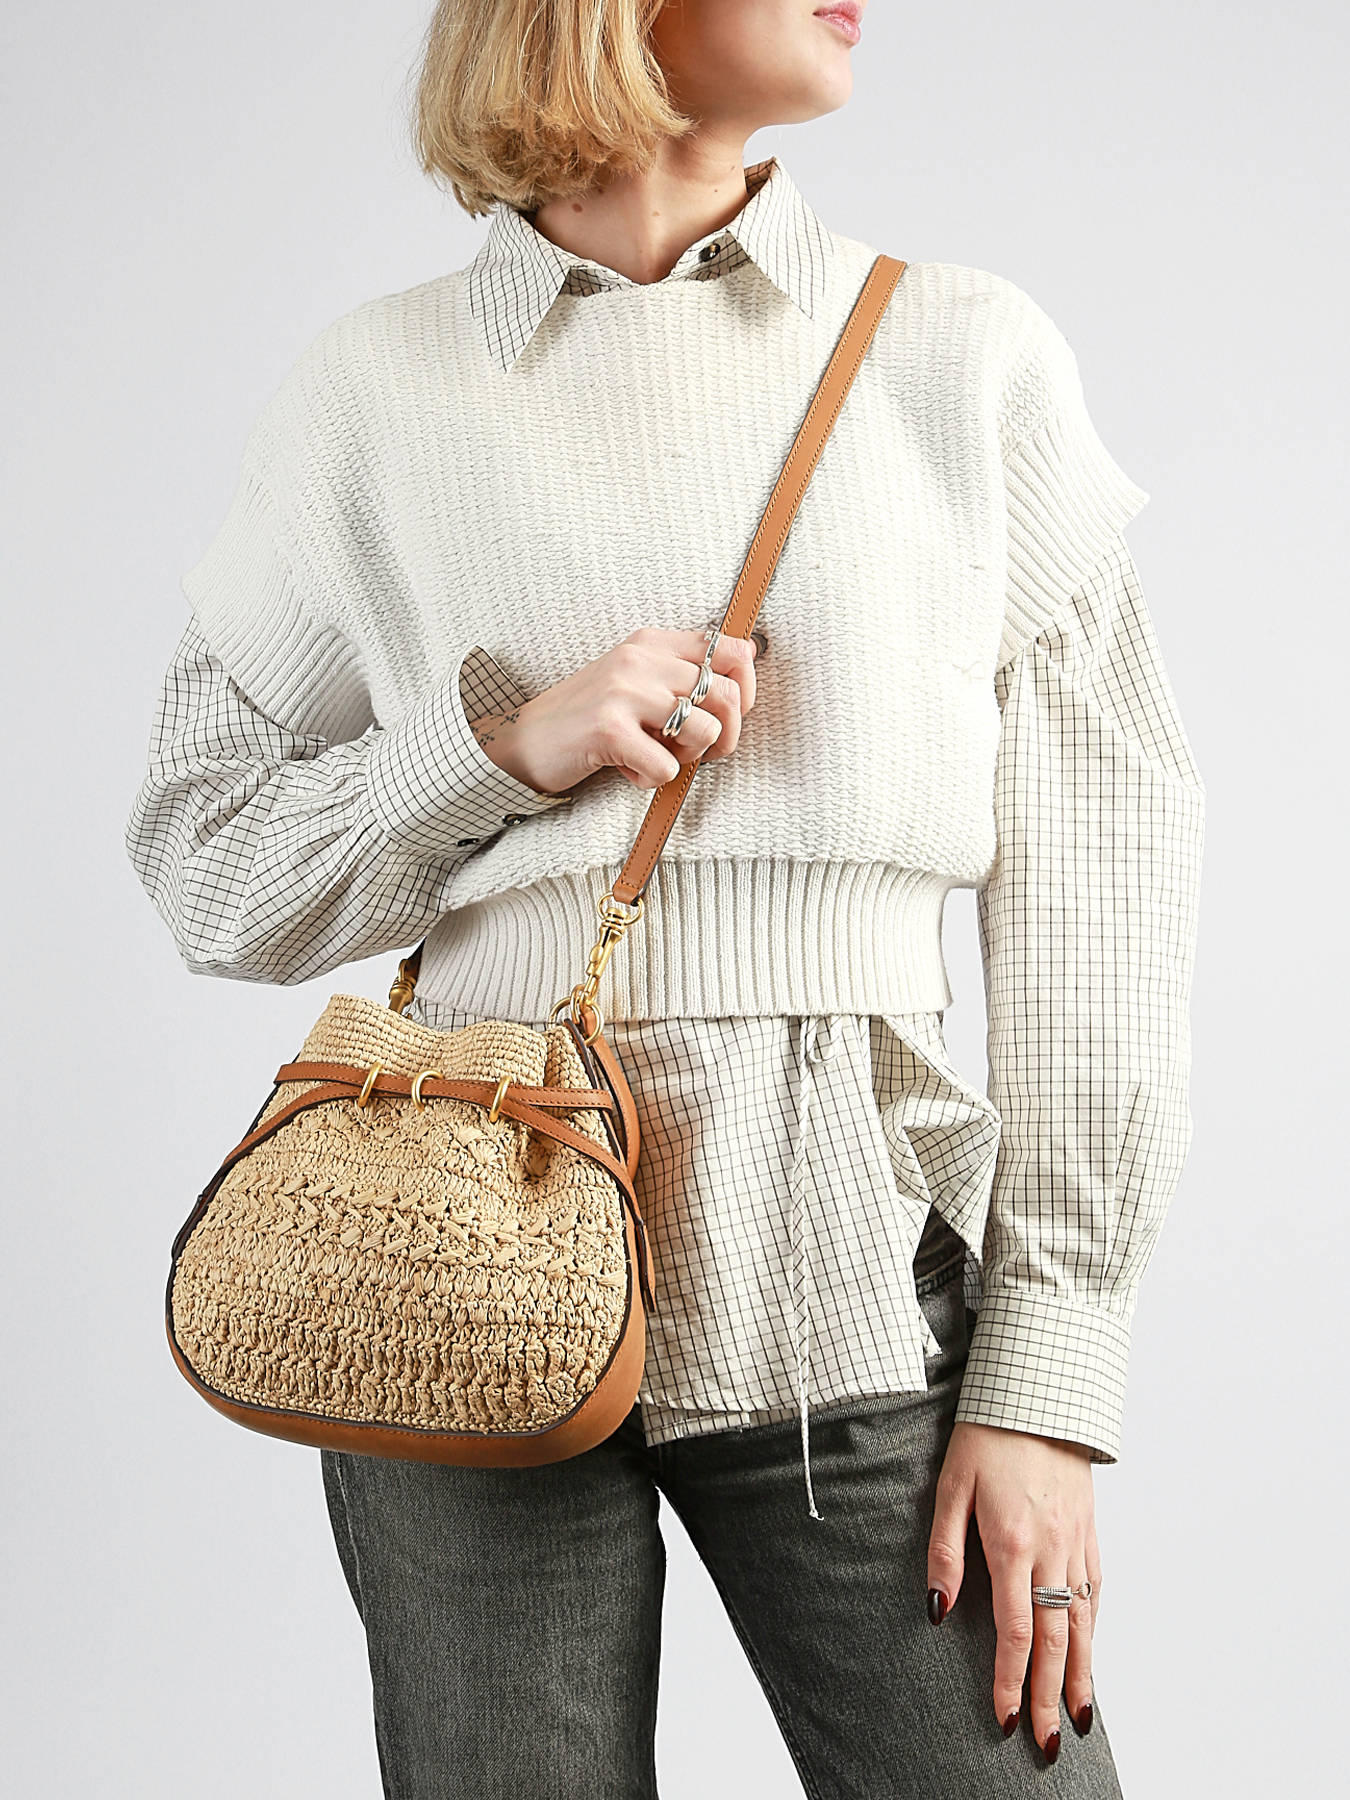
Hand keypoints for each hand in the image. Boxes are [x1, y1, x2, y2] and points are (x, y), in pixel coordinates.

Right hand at [470, 626, 758, 795]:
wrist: (519, 740)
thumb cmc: (585, 719)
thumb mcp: (634, 682)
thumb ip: (680, 675)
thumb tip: (746, 672)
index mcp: (651, 643)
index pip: (733, 650)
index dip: (745, 690)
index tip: (725, 717)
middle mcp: (640, 659)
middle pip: (728, 696)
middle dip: (725, 737)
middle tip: (693, 753)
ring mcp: (623, 691)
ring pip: (706, 731)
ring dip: (687, 759)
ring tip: (653, 757)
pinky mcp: (609, 729)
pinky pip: (668, 767)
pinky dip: (651, 780)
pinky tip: (625, 769)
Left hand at [926, 1421, 1102, 1762]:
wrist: (1039, 1393)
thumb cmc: (987, 1435)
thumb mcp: (950, 1486)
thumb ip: (944, 1551)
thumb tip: (935, 1609)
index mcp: (1012, 1544)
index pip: (1014, 1631)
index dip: (1009, 1680)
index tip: (1005, 1718)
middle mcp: (1051, 1551)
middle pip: (1054, 1641)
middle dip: (1049, 1696)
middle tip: (1049, 1743)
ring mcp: (1076, 1542)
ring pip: (1083, 1622)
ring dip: (1081, 1674)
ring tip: (1079, 1717)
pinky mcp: (1090, 1531)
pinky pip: (1094, 1591)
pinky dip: (1093, 1629)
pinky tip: (1089, 1651)